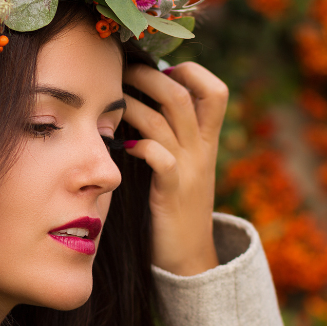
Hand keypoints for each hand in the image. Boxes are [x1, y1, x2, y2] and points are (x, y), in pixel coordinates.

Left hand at [121, 61, 228, 275]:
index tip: (162, 68)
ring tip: (111, 101)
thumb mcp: (184, 165)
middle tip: (122, 72)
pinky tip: (122, 145)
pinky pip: (159, 158)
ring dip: (132, 104)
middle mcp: (201, 150)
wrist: (189, 256)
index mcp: (207, 140)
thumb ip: (172, 134)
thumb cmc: (176, 205)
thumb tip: (141, 100)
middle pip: (181, 95)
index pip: (216, 91)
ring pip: (163, 120)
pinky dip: (139, 145)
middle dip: (149, 76)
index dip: (192, 71)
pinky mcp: (171, 193)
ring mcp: (188, 170)